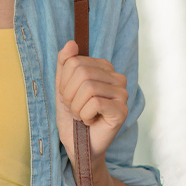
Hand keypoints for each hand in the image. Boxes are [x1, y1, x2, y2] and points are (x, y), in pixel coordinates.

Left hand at [55, 40, 128, 161]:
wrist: (79, 143)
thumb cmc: (72, 114)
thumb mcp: (62, 86)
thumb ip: (65, 63)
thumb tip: (72, 43)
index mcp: (104, 68)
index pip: (74, 61)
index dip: (64, 81)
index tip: (68, 96)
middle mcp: (117, 78)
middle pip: (81, 72)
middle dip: (69, 94)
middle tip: (73, 108)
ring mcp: (122, 94)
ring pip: (88, 87)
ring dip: (76, 106)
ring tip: (80, 115)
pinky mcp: (122, 111)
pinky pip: (95, 103)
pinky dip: (84, 114)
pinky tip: (89, 121)